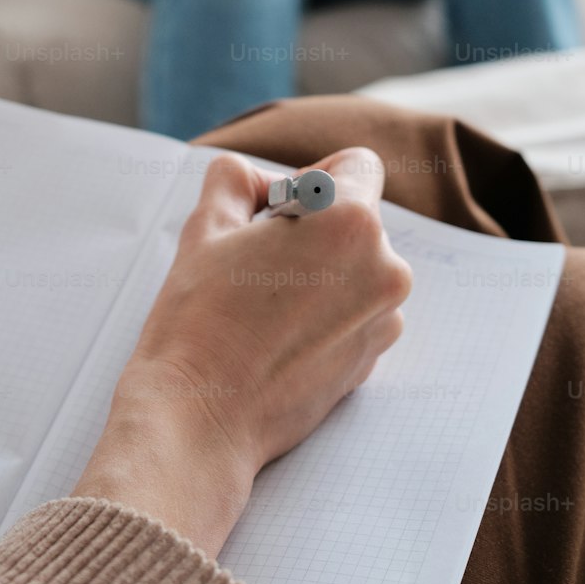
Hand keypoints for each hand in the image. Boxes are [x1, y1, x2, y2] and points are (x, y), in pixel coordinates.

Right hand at [73, 148, 411, 556]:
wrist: (200, 418)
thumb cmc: (199, 319)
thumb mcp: (206, 225)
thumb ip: (235, 178)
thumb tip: (258, 183)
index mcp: (351, 222)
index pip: (358, 164)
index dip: (313, 175)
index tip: (276, 208)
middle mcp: (385, 269)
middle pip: (355, 218)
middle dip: (311, 227)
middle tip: (255, 258)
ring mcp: (383, 320)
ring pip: (356, 267)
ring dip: (318, 270)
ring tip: (261, 302)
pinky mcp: (371, 360)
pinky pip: (356, 311)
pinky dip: (324, 311)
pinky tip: (275, 333)